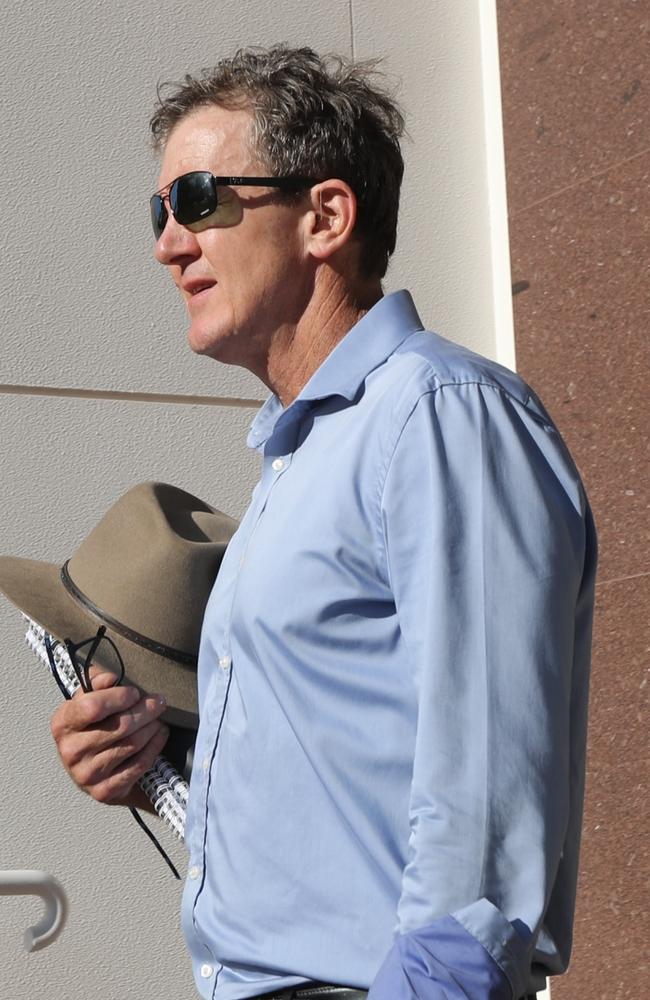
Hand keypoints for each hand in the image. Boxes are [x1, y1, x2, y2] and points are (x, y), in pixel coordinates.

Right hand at [50, 672, 169, 804]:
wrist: (92, 768)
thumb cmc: (92, 727)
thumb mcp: (87, 699)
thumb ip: (97, 682)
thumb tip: (111, 678)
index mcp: (62, 724)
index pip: (93, 706)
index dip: (120, 697)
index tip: (135, 693)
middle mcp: (71, 751)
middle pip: (121, 725)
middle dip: (146, 710)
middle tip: (159, 702)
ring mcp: (87, 774)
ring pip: (133, 743)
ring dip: (152, 727)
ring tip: (159, 718)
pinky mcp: (104, 790)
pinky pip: (139, 764)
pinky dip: (155, 746)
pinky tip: (159, 735)